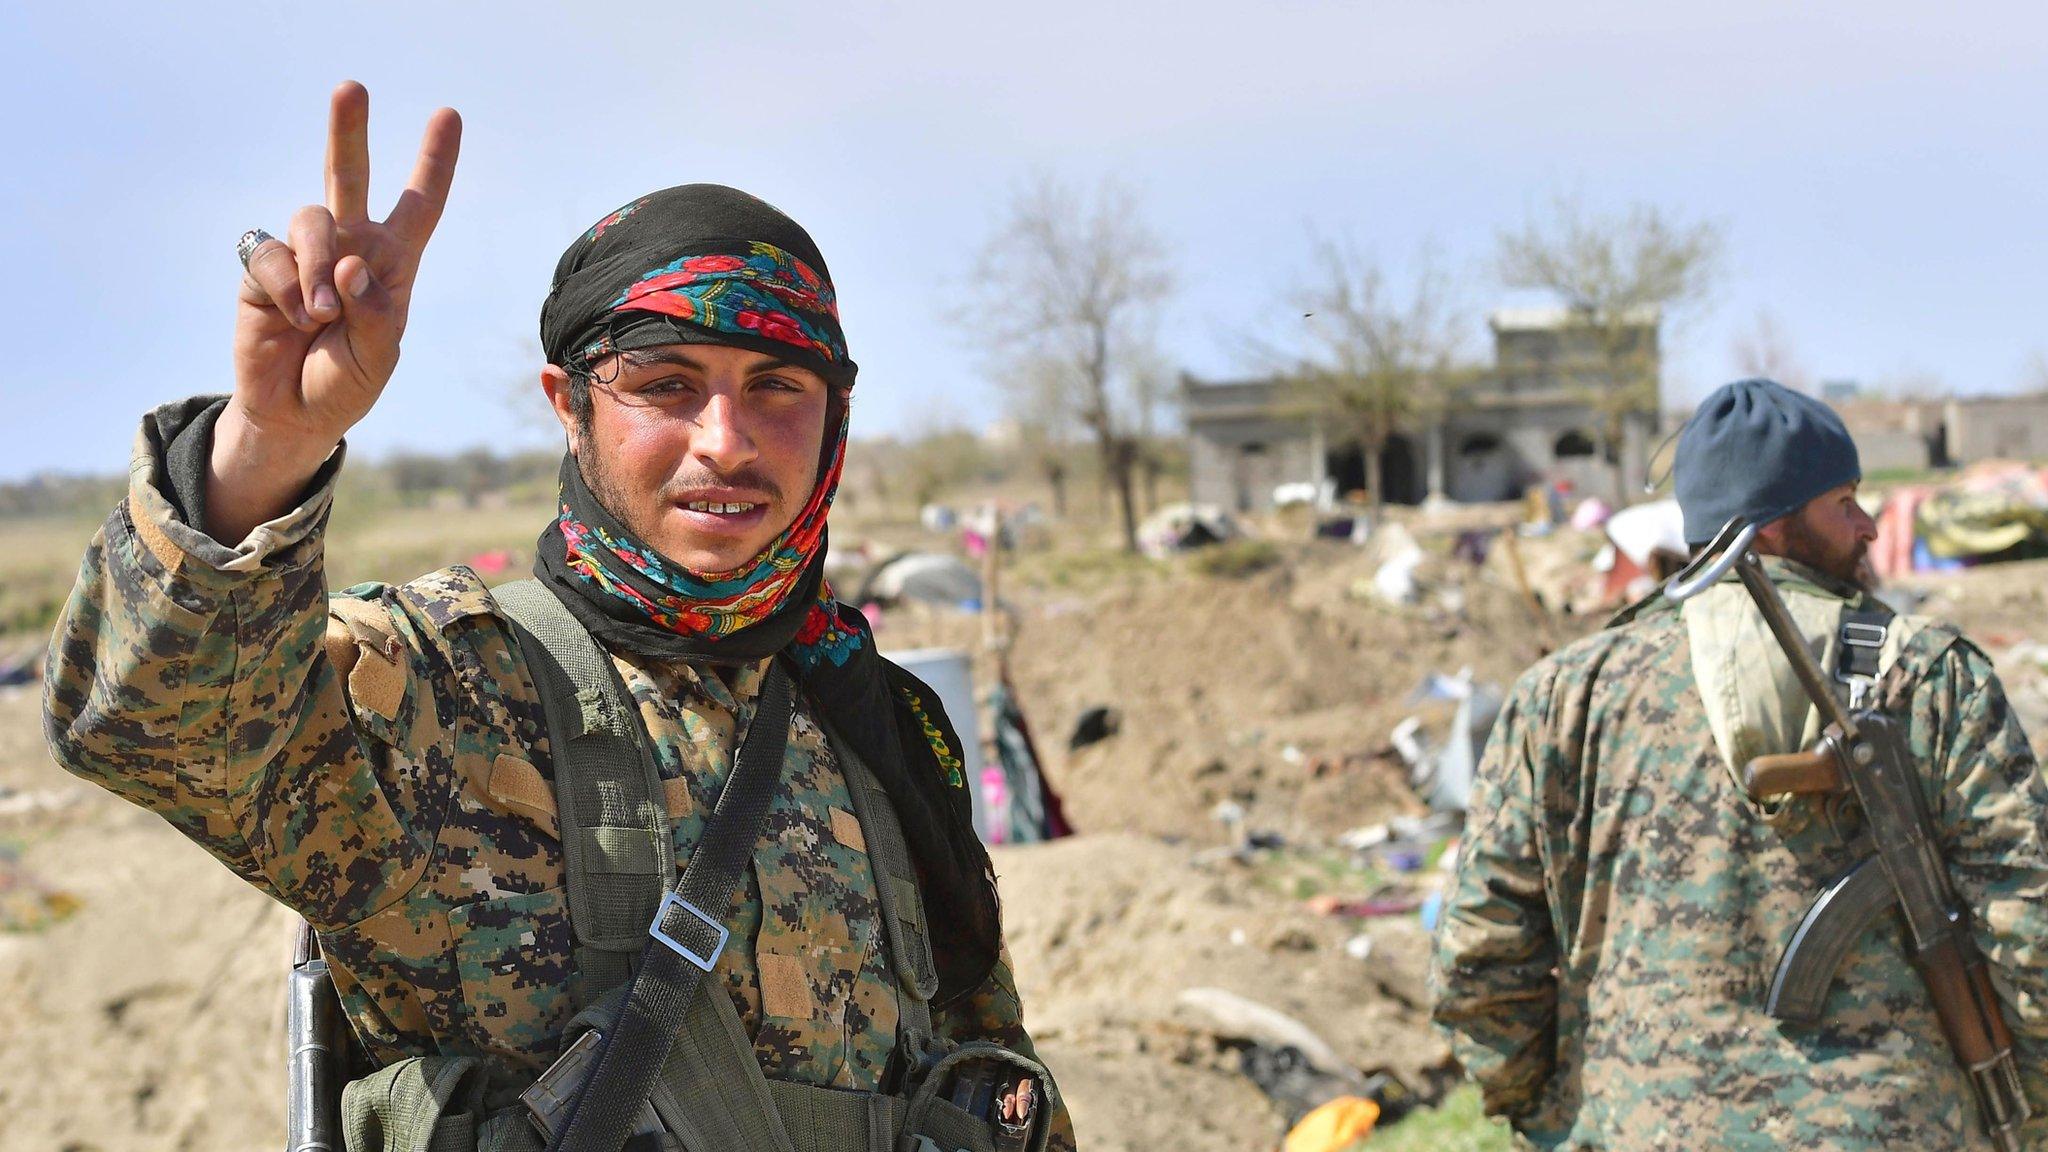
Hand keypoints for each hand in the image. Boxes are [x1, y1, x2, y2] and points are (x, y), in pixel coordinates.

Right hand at [210, 83, 459, 539]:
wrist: (295, 413)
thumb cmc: (347, 382)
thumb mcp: (380, 355)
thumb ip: (375, 312)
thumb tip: (351, 264)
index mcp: (392, 264)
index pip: (419, 206)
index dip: (433, 162)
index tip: (447, 115)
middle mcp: (349, 247)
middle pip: (350, 176)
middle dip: (348, 130)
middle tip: (351, 88)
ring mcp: (304, 254)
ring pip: (312, 220)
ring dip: (319, 265)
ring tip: (321, 314)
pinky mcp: (263, 268)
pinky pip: (272, 256)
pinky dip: (287, 287)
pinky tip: (294, 316)